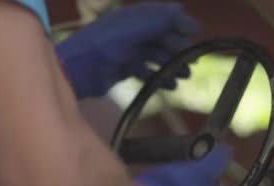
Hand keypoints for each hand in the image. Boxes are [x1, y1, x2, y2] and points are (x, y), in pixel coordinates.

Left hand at [55, 2, 199, 98]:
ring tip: (184, 76)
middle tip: (193, 61)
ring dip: (171, 64)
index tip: (196, 31)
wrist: (77, 70)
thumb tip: (180, 10)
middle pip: (161, 38)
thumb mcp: (131, 30)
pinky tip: (169, 86)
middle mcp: (132, 32)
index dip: (179, 22)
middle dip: (178, 48)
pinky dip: (158, 78)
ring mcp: (128, 51)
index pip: (161, 16)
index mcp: (133, 18)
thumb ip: (155, 21)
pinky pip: (146, 71)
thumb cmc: (102, 46)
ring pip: (156, 55)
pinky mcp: (124, 68)